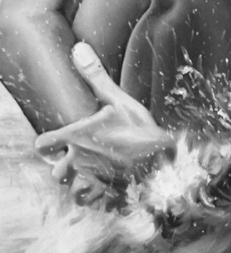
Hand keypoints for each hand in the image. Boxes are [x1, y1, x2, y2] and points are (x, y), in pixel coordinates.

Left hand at [35, 42, 174, 206]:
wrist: (166, 162)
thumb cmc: (142, 130)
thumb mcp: (119, 99)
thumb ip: (96, 77)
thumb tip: (78, 50)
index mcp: (76, 138)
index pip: (43, 145)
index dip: (49, 143)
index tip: (60, 140)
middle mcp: (78, 162)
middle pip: (55, 172)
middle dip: (64, 166)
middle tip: (81, 156)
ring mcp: (91, 182)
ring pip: (71, 190)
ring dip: (78, 182)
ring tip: (93, 172)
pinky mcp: (105, 197)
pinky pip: (90, 202)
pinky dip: (96, 196)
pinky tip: (108, 186)